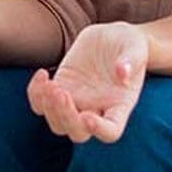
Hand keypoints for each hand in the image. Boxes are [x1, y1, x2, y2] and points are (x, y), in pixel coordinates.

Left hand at [27, 22, 147, 142]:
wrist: (111, 38)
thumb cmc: (129, 45)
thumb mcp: (135, 46)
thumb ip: (132, 60)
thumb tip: (122, 72)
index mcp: (120, 106)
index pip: (111, 131)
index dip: (99, 130)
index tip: (88, 117)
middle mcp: (97, 110)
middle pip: (77, 133)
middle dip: (65, 117)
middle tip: (60, 92)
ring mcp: (76, 102)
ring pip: (56, 123)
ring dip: (48, 108)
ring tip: (49, 83)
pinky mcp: (60, 88)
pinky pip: (41, 102)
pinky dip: (35, 94)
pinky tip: (42, 74)